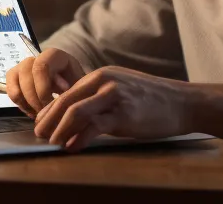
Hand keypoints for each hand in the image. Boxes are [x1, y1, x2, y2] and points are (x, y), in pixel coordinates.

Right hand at [4, 48, 85, 115]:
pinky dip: (20, 104)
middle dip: (34, 97)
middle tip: (45, 113)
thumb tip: (64, 90)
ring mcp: (24, 66)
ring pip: (15, 80)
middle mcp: (37, 57)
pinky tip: (33, 112)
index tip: (52, 103)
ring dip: (26, 101)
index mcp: (56, 56)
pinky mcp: (15, 77)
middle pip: (26, 73)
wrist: (74, 94)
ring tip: (40, 114)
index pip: (41, 65)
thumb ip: (73, 88)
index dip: (43, 86)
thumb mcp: (81, 88)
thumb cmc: (79, 90)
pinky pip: (10, 89)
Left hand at [33, 65, 195, 150]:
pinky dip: (80, 137)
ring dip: (60, 130)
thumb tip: (73, 121)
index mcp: (101, 76)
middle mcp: (105, 81)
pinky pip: (95, 125)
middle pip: (66, 101)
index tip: (41, 124)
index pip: (67, 93)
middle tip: (39, 135)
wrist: (183, 102)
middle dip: (49, 120)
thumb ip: (97, 101)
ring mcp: (114, 96)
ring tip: (53, 143)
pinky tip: (73, 146)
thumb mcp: (121, 91)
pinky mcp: (124, 113)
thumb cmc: (151, 100)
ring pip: (76, 112)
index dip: (50, 110)